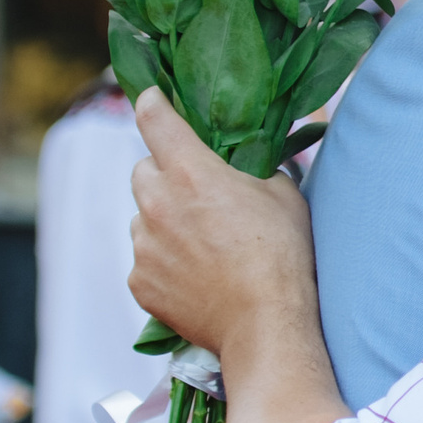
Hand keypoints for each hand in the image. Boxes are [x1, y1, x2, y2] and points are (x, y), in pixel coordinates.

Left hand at [129, 87, 317, 357]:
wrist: (264, 323)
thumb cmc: (283, 254)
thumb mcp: (282, 194)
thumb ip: (252, 169)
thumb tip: (243, 162)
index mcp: (191, 173)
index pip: (154, 119)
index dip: (153, 104)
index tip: (153, 100)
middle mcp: (157, 204)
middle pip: (142, 171)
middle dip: (162, 175)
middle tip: (194, 193)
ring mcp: (143, 245)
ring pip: (142, 219)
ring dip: (162, 222)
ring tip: (202, 244)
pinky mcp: (139, 281)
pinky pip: (145, 259)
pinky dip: (163, 261)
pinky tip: (196, 275)